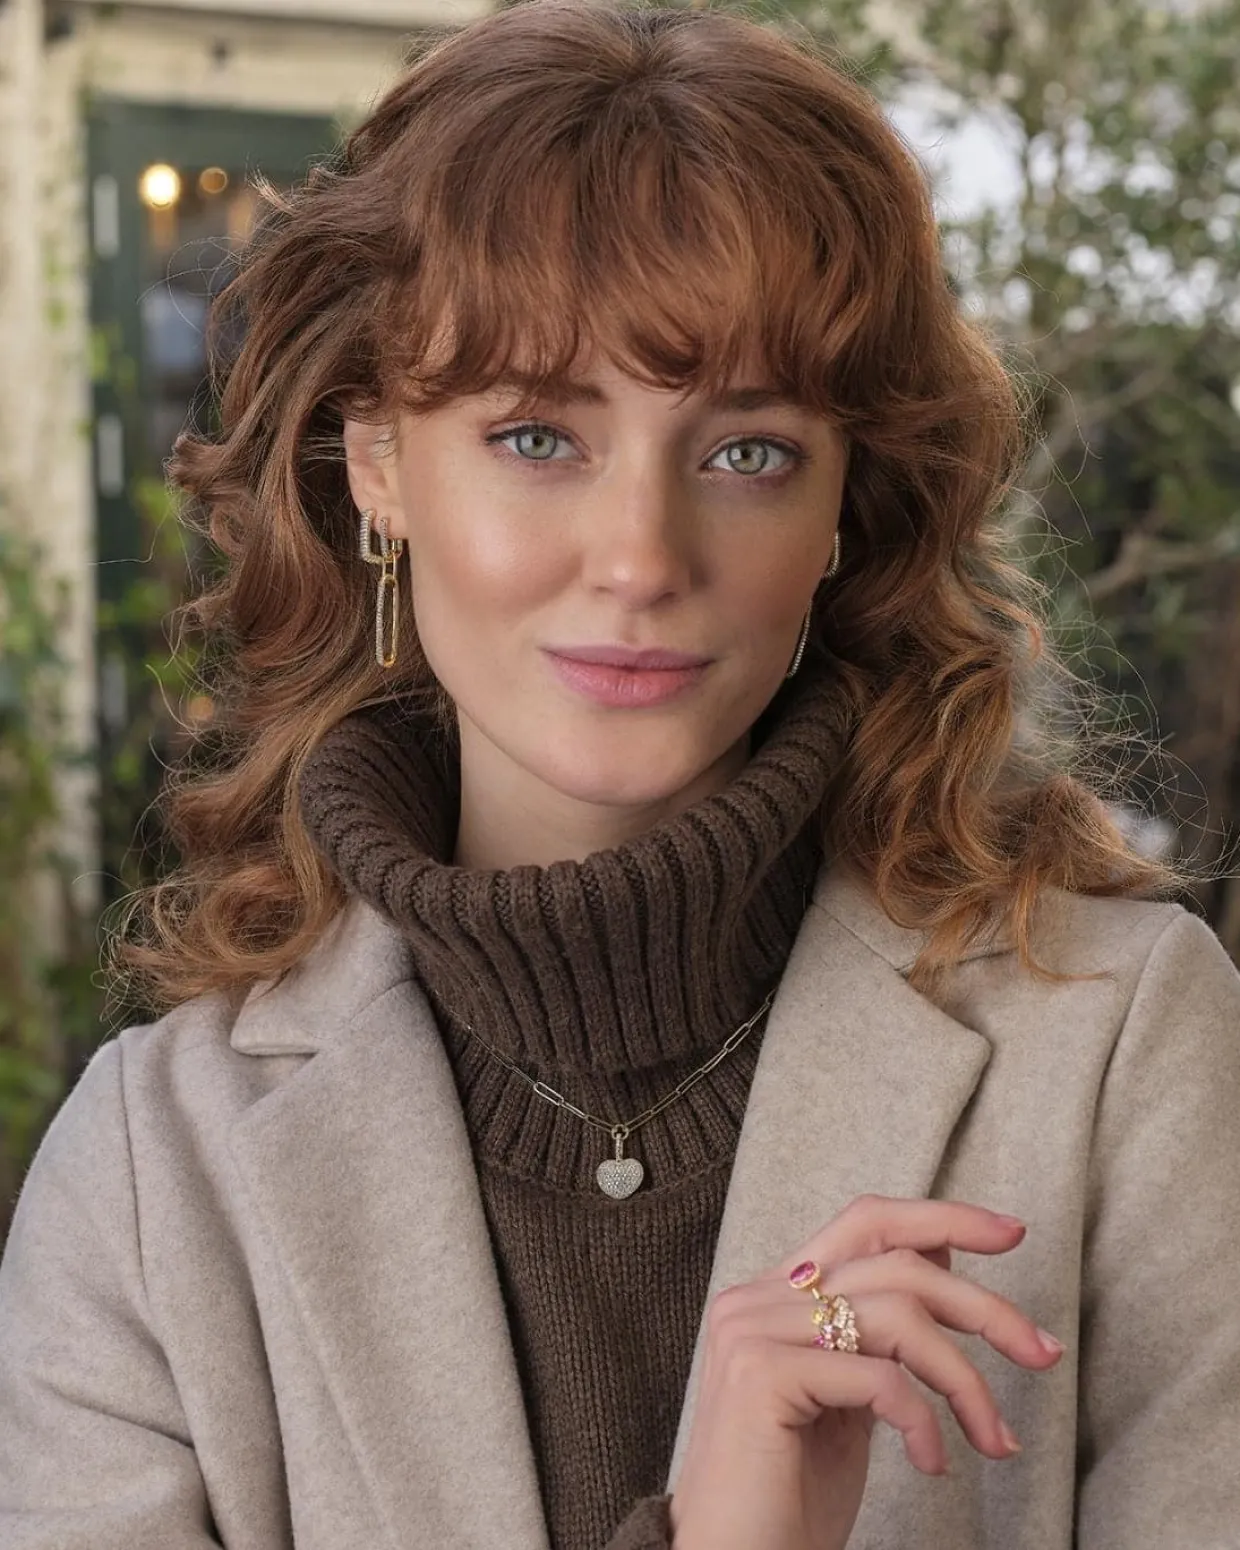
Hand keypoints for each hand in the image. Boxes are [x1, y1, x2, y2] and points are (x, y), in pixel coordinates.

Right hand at [668, 1195, 1064, 1549]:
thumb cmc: (791, 1501)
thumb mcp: (850, 1400)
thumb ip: (879, 1334)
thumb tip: (941, 1262)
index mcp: (773, 1296)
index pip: (865, 1222)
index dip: (941, 1217)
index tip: (1010, 1232)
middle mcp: (756, 1298)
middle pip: (895, 1263)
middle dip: (984, 1306)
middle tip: (1044, 1352)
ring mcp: (751, 1330)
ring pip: (896, 1315)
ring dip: (967, 1379)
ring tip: (995, 1438)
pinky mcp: (760, 1372)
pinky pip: (879, 1376)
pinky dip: (924, 1420)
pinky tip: (932, 1463)